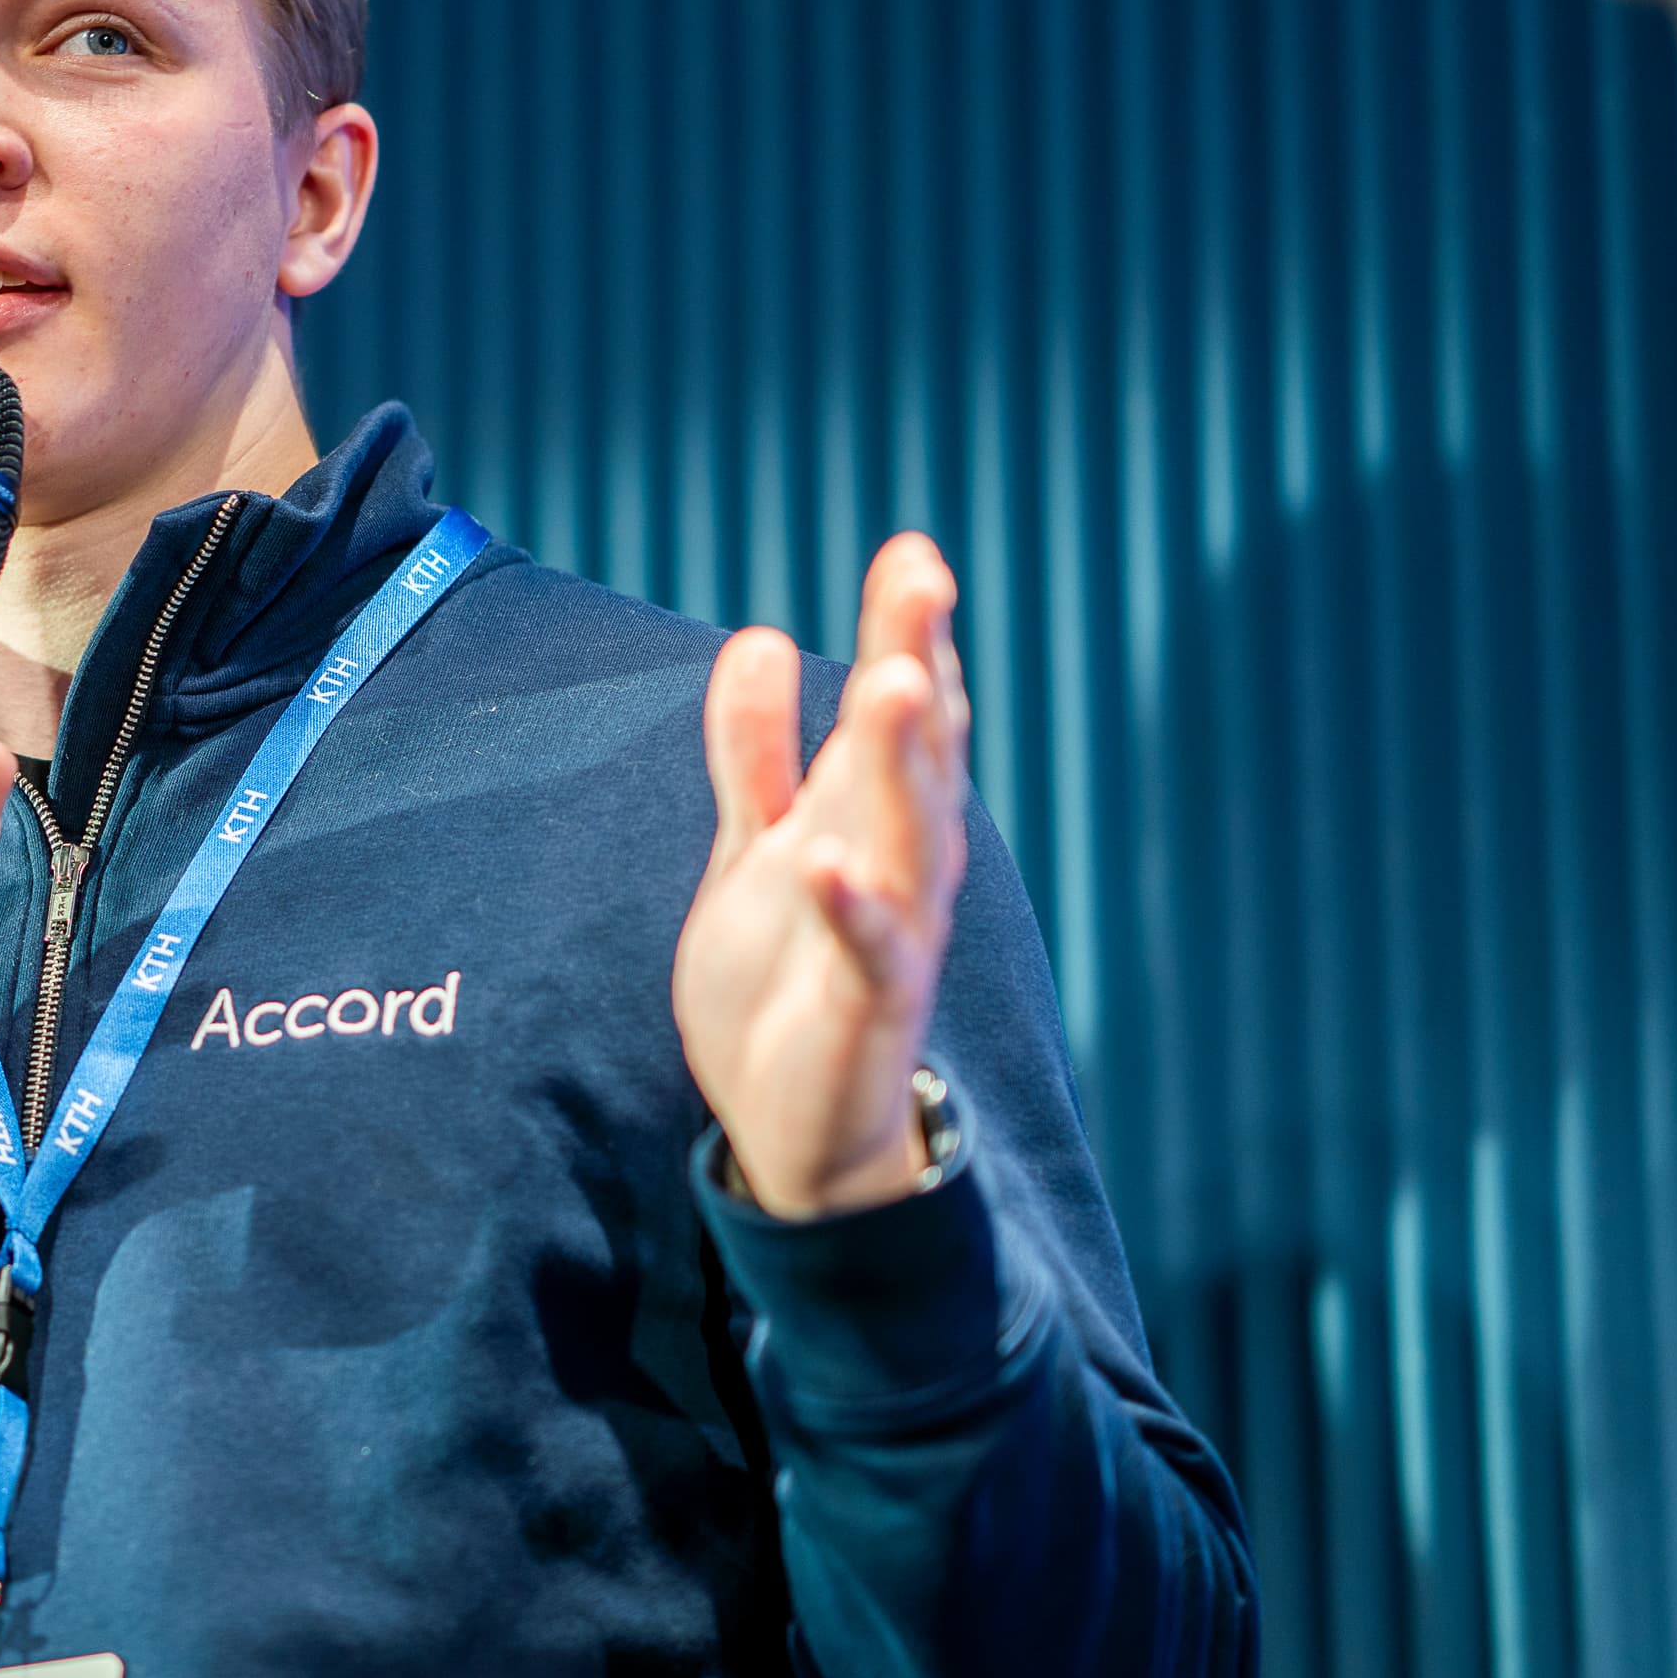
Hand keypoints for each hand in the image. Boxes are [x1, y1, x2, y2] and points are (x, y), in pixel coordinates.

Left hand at [675, 533, 972, 1218]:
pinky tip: (831, 863)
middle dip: (919, 663)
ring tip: (896, 680)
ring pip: (910, 837)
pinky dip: (854, 908)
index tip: (911, 550)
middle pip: (917, 753)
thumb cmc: (789, 978)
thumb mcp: (758, 849)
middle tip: (921, 578)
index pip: (903, 714)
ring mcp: (895, 936)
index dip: (908, 633)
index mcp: (876, 820)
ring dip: (901, 761)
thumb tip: (755, 637)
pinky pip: (870, 952)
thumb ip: (756, 753)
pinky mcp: (869, 1009)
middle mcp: (904, 866)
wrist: (796, 1128)